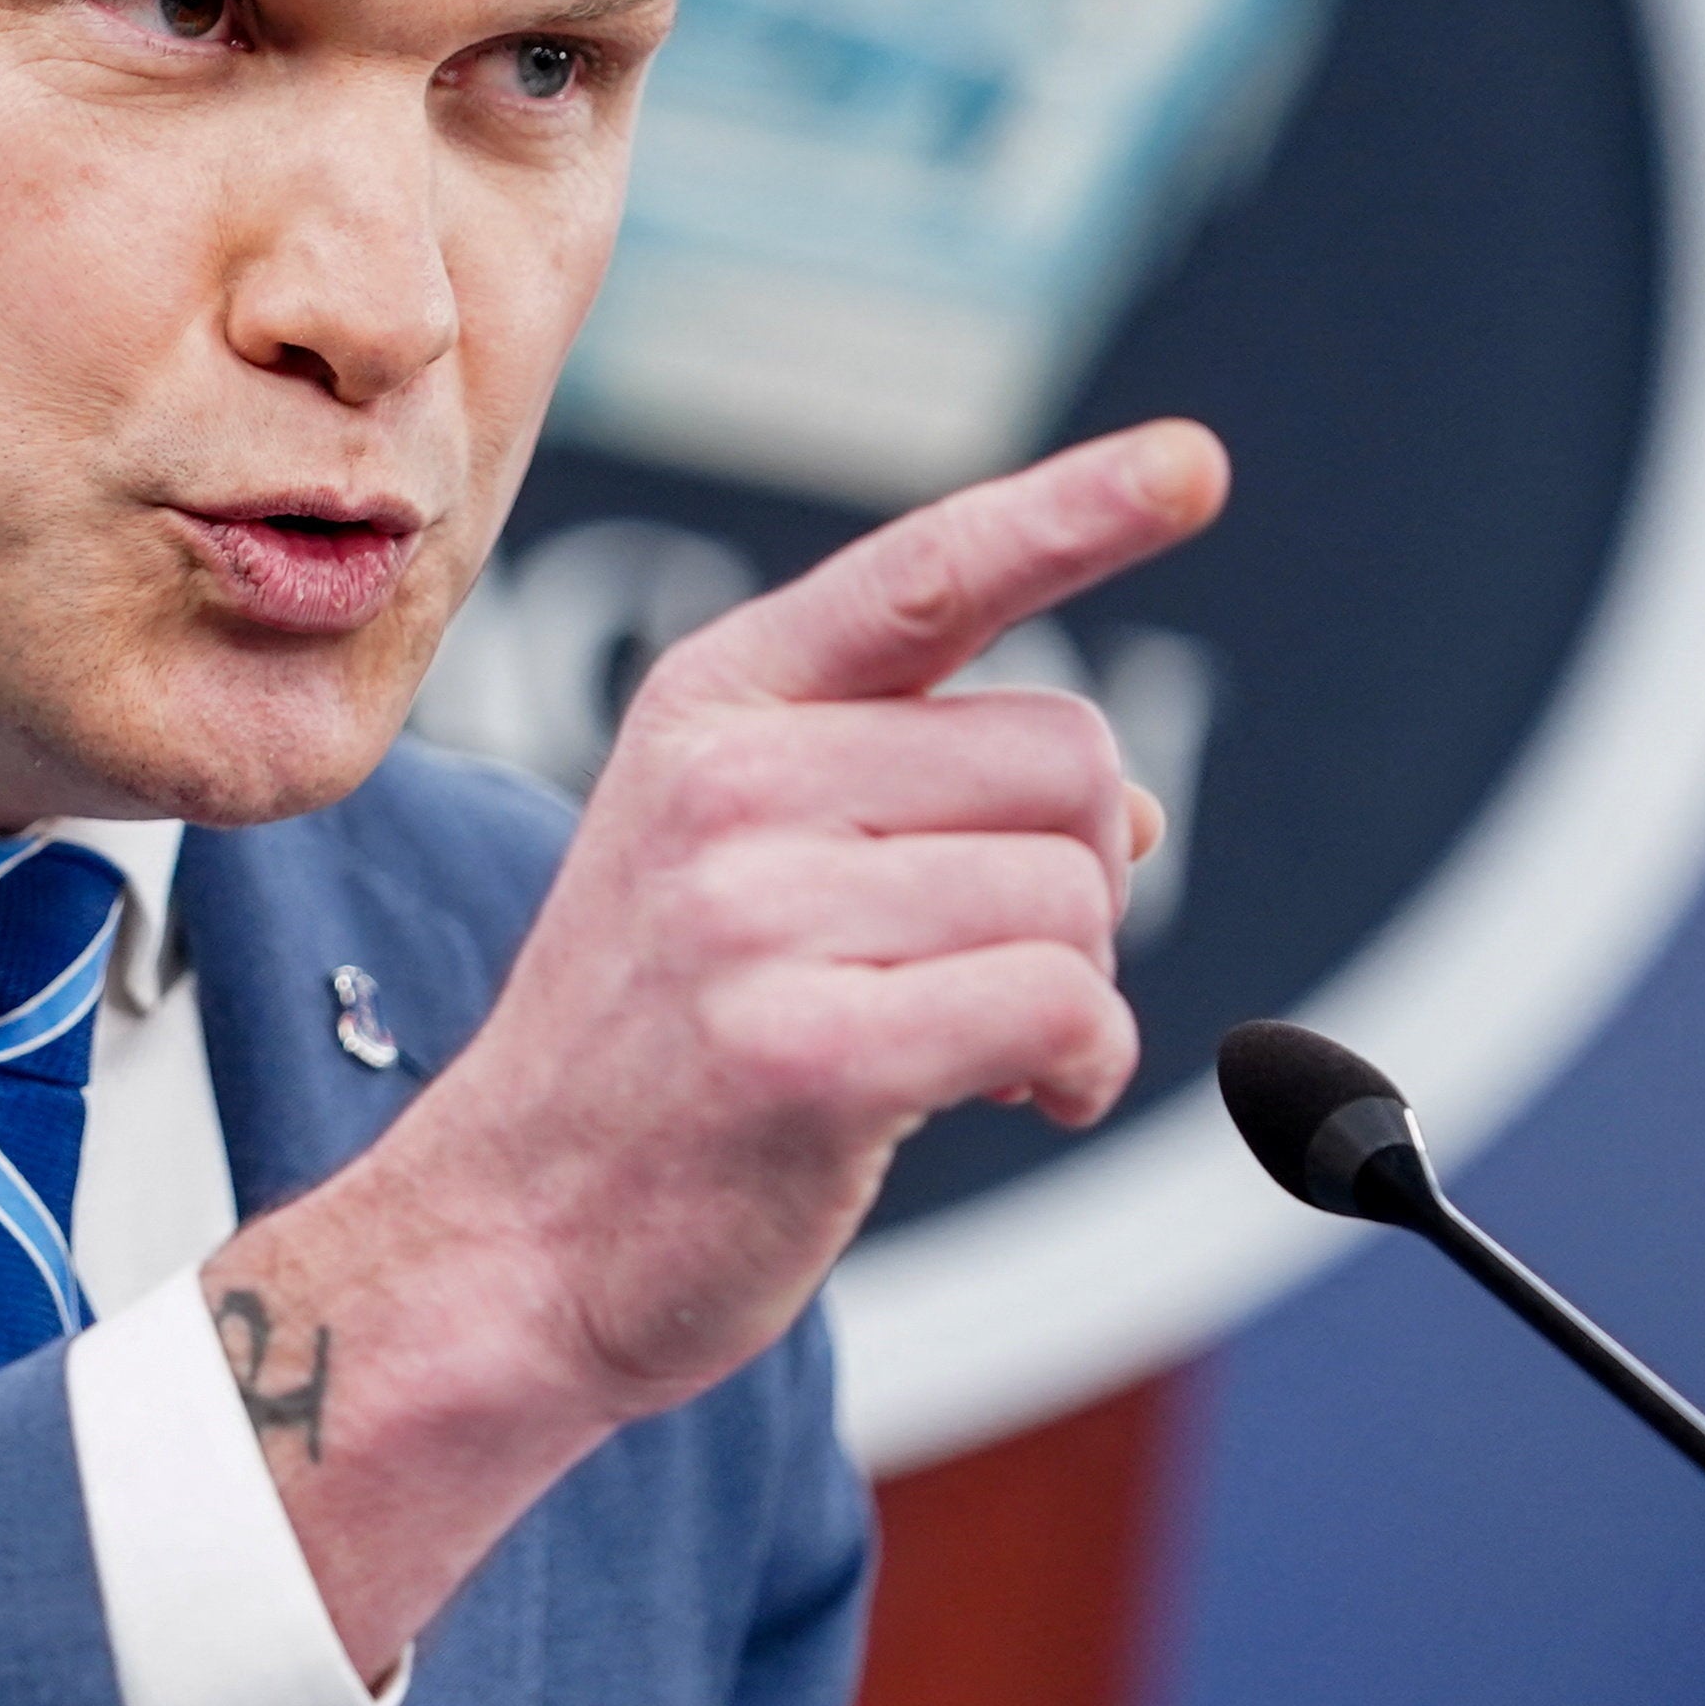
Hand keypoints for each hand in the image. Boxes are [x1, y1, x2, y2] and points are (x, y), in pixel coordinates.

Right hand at [199, 422, 1227, 1670]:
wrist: (508, 1239)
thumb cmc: (655, 1055)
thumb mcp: (729, 859)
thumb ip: (907, 789)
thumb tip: (1138, 809)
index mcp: (712, 702)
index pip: (927, 574)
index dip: (1074, 511)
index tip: (1196, 466)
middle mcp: (727, 779)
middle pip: (1063, 756)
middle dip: (1079, 871)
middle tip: (991, 960)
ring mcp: (754, 912)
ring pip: (1074, 894)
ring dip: (1075, 990)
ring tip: (981, 1049)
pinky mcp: (807, 1050)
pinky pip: (1061, 1007)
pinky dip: (1080, 1065)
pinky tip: (1019, 1099)